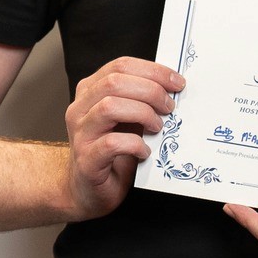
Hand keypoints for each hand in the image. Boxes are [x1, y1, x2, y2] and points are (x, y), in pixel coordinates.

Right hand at [63, 57, 182, 220]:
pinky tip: (144, 152)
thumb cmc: (111, 154)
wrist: (87, 190)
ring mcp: (81, 134)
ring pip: (109, 107)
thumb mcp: (126, 120)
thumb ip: (139, 101)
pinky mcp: (87, 160)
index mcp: (90, 93)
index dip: (152, 71)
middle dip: (150, 90)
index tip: (176, 82)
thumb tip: (172, 87)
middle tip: (169, 107)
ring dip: (143, 114)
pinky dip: (135, 145)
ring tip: (157, 127)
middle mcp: (80, 109)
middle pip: (114, 82)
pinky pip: (112, 144)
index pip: (119, 66)